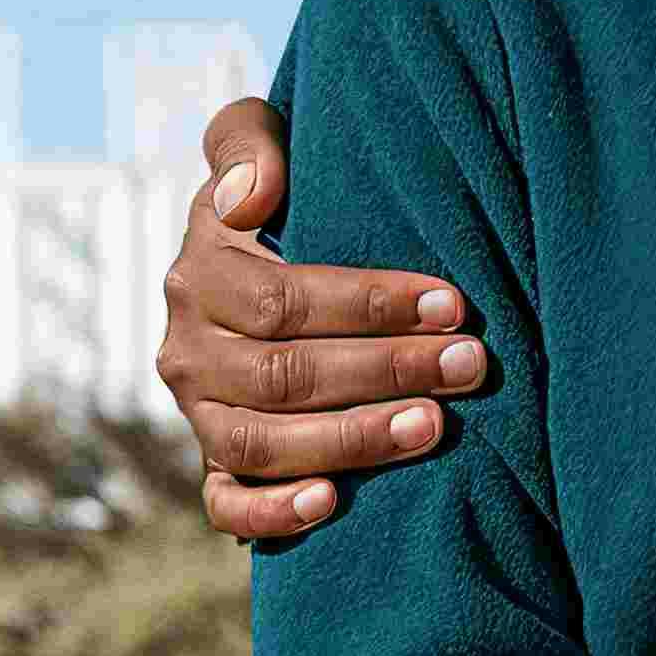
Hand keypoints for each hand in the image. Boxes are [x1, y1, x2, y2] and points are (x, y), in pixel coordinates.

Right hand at [155, 96, 492, 539]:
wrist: (258, 266)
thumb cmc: (279, 202)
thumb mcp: (254, 147)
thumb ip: (246, 143)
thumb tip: (252, 198)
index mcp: (198, 277)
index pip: (282, 301)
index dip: (369, 305)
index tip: (452, 304)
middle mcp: (187, 352)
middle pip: (285, 376)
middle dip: (386, 370)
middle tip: (468, 365)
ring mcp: (198, 415)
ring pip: (263, 444)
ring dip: (352, 440)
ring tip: (434, 426)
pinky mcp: (214, 467)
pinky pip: (225, 504)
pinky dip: (272, 512)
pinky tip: (331, 504)